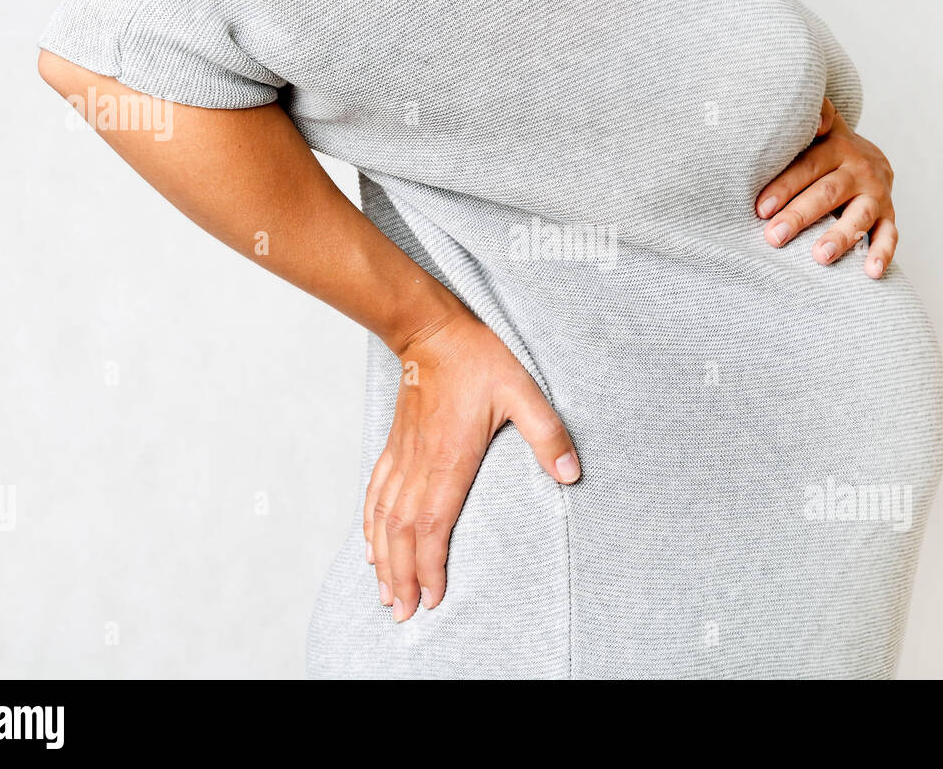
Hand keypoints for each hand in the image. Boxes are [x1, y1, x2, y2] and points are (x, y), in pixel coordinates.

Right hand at [364, 310, 579, 621]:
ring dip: (383, 559)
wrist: (430, 330)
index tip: (432, 597)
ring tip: (385, 593)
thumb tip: (571, 473)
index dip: (430, 565)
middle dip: (401, 577)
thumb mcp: (523, 390)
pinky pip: (376, 493)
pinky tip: (371, 545)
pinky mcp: (395, 447)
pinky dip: (371, 525)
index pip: (434, 525)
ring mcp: (404, 456)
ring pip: (385, 518)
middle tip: (403, 612)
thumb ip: (548, 433)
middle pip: (404, 533)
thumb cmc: (477, 359)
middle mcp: (420, 464)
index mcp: (451, 458)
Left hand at [754, 98, 897, 278]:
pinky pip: (889, 235)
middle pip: (828, 193)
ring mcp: (876, 194)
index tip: (761, 209)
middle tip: (774, 237)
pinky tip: (871, 273)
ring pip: (859, 216)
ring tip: (820, 256)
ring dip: (840, 236)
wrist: (868, 156)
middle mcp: (858, 170)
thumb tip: (812, 115)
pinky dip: (882, 254)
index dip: (784, 187)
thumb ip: (813, 115)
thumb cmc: (826, 148)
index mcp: (836, 148)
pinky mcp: (888, 215)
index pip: (807, 168)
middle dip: (800, 215)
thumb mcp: (819, 126)